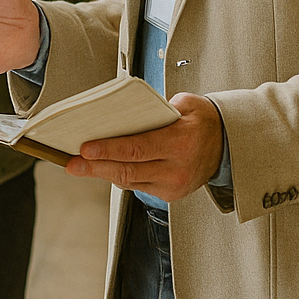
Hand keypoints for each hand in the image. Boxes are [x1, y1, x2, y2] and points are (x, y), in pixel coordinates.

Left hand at [66, 93, 225, 201]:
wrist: (228, 145)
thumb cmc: (202, 120)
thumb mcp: (185, 104)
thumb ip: (155, 109)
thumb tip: (119, 114)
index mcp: (180, 142)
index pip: (136, 148)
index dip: (108, 150)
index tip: (84, 148)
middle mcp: (176, 168)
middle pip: (127, 170)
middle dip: (95, 167)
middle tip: (70, 164)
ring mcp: (173, 185)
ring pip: (129, 181)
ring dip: (101, 173)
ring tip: (78, 166)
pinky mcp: (170, 194)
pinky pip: (137, 185)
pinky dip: (118, 176)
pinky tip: (102, 168)